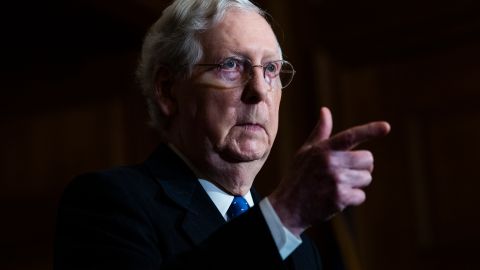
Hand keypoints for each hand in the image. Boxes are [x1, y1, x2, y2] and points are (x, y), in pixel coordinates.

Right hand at [268, 107, 390, 235]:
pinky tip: (337, 198)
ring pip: (366, 178)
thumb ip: (320, 132)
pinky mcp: (340, 198)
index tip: (386, 127)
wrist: (287, 207)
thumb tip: (325, 110)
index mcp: (323, 149)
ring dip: (357, 183)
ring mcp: (336, 180)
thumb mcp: (305, 152)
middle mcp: (330, 162)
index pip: (350, 135)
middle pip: (367, 159)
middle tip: (345, 172)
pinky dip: (353, 198)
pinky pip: (361, 195)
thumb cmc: (298, 176)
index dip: (370, 131)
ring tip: (338, 186)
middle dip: (361, 166)